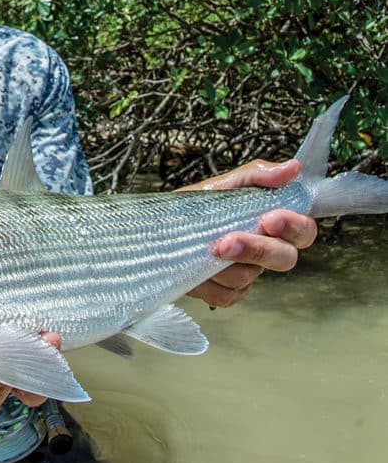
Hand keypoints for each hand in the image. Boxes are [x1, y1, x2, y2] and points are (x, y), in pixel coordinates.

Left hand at [181, 159, 317, 307]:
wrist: (157, 230)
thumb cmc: (195, 207)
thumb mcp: (224, 185)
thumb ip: (257, 175)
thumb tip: (291, 167)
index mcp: (271, 221)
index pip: (303, 230)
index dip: (295, 227)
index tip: (270, 218)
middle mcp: (265, 249)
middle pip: (285, 259)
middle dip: (257, 249)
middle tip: (228, 241)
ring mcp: (247, 272)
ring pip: (249, 276)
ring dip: (224, 264)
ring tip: (204, 248)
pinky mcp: (227, 292)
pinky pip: (227, 294)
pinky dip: (209, 282)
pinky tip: (196, 268)